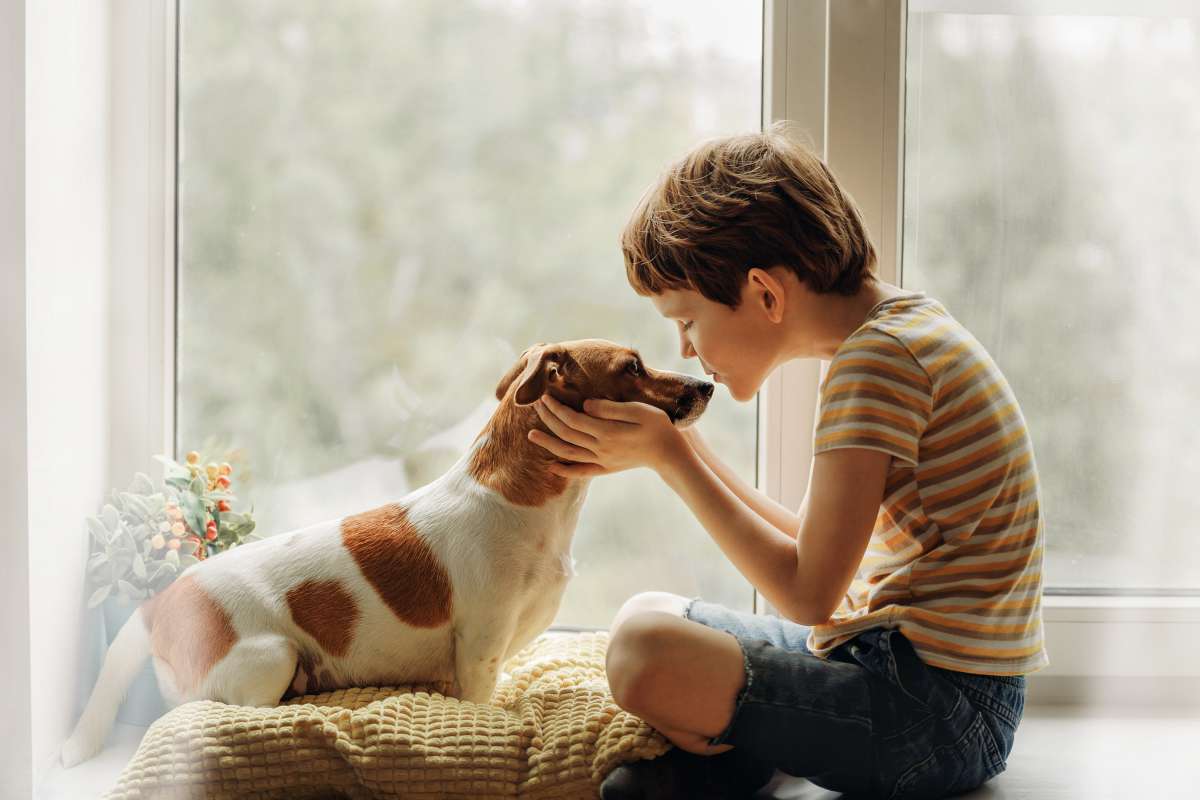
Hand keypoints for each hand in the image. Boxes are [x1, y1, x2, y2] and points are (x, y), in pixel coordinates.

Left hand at [527, 394, 686, 478]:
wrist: (670, 454)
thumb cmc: (657, 426)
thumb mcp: (638, 410)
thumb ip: (610, 409)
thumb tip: (585, 405)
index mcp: (606, 432)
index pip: (573, 419)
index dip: (556, 408)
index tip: (545, 396)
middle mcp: (600, 448)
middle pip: (566, 433)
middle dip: (548, 419)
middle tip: (536, 405)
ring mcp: (602, 460)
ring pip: (568, 453)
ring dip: (548, 443)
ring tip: (530, 436)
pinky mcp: (606, 468)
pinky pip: (581, 471)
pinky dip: (565, 469)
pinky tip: (552, 466)